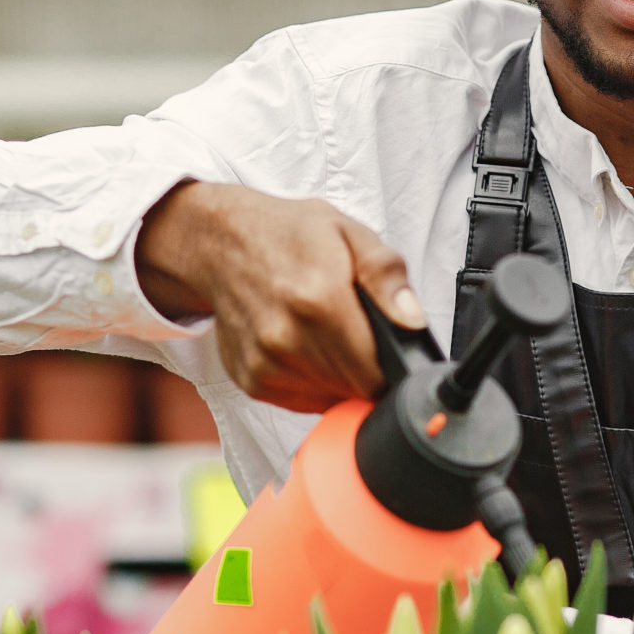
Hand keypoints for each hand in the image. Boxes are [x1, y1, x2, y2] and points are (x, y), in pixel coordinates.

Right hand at [137, 181, 426, 412]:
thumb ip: (387, 275)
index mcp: (320, 300)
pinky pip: (300, 400)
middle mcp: (288, 338)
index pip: (375, 374)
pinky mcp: (251, 380)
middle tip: (354, 331)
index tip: (386, 349)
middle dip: (363, 367)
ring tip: (325, 334)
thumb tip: (412, 320)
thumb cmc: (288, 235)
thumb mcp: (349, 233)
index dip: (389, 366)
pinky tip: (302, 345)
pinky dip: (309, 381)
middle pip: (353, 389)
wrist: (221, 242)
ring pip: (328, 399)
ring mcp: (265, 363)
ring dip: (336, 376)